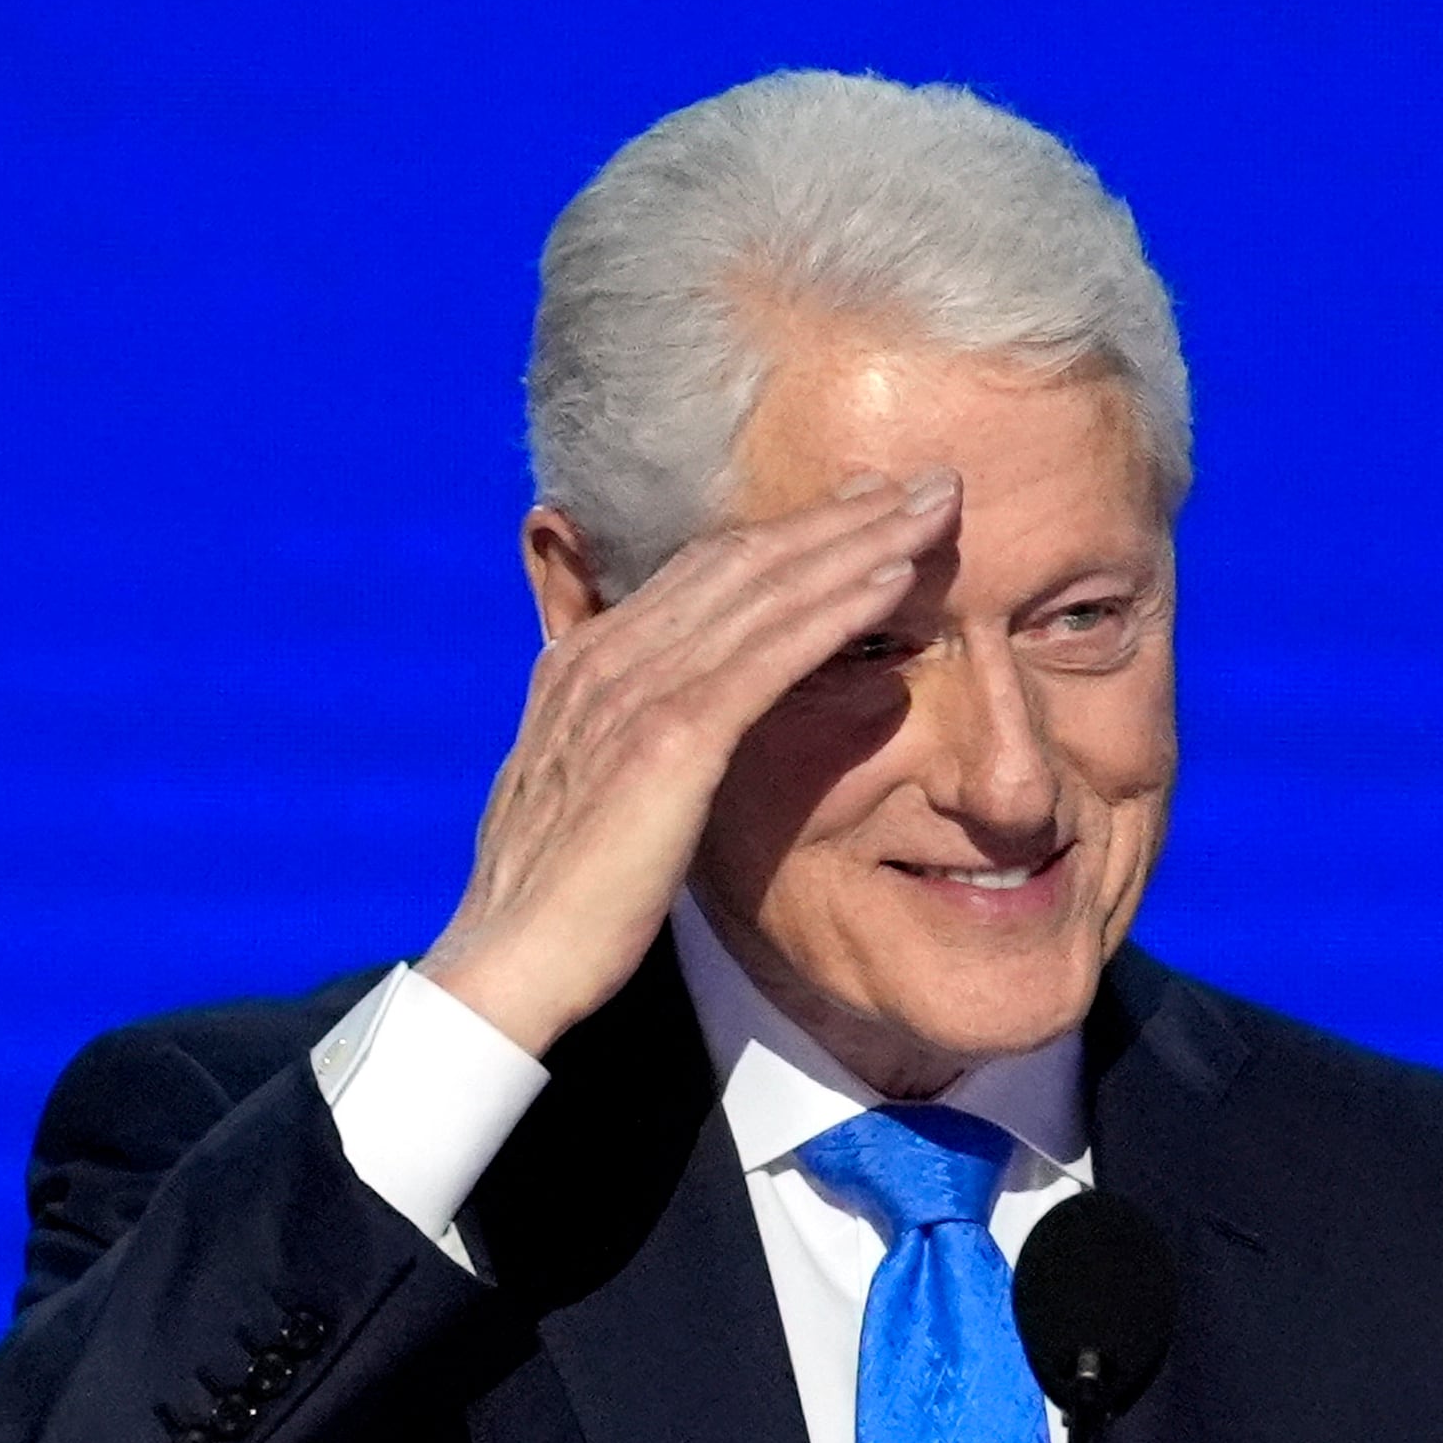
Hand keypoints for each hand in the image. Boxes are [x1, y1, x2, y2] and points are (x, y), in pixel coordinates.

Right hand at [418, 468, 960, 1055]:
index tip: (862, 508)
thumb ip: (619, 735)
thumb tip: (671, 725)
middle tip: (924, 482)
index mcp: (585, 662)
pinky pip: (769, 655)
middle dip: (840, 516)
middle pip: (741, 561)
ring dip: (858, 541)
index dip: (788, 534)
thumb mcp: (582, 791)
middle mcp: (607, 656)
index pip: (703, 573)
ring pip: (764, 590)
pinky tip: (893, 579)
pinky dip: (834, 608)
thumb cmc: (557, 897)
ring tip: (935, 507)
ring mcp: (634, 691)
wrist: (507, 960)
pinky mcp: (670, 738)